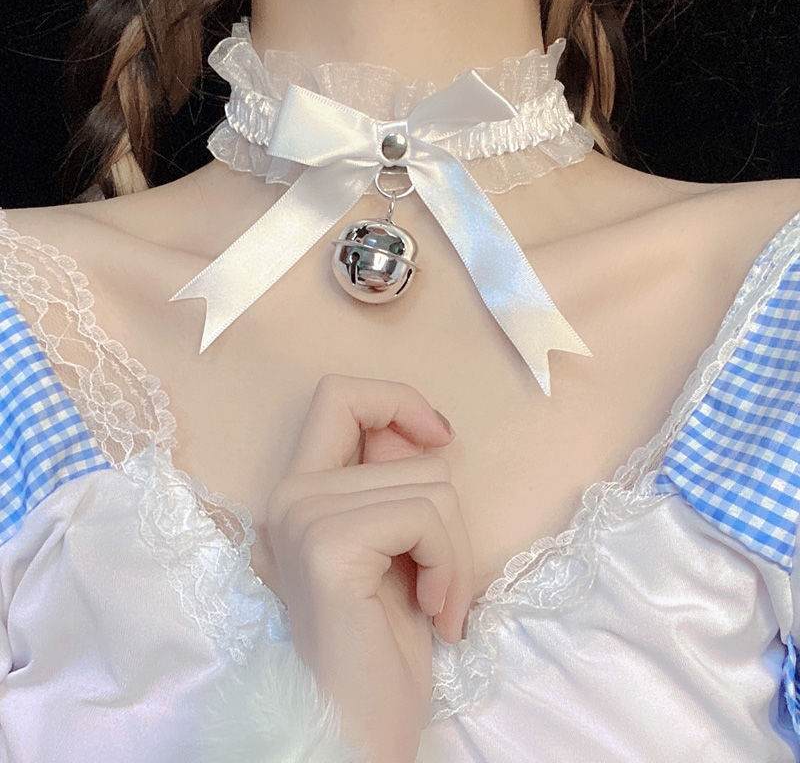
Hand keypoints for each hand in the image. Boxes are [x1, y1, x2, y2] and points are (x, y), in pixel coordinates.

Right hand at [264, 374, 473, 761]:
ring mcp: (304, 517)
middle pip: (411, 452)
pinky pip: (426, 518)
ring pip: (432, 486)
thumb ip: (396, 483)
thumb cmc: (384, 642)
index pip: (340, 395)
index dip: (397, 400)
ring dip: (455, 552)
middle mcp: (291, 494)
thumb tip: (428, 433)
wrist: (355, 726)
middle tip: (440, 578)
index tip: (438, 438)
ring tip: (436, 601)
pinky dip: (450, 567)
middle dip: (449, 517)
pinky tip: (436, 614)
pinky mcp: (328, 546)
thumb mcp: (396, 547)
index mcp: (302, 490)